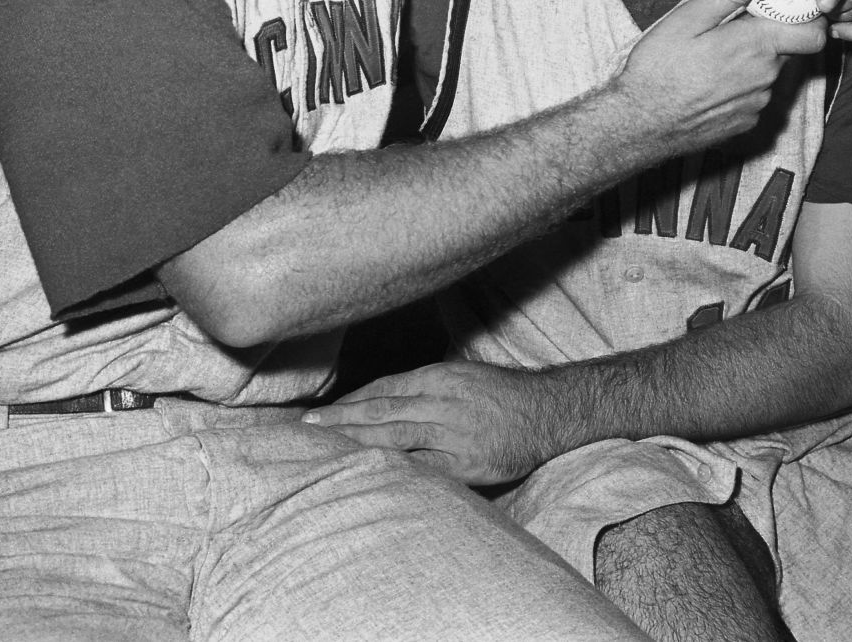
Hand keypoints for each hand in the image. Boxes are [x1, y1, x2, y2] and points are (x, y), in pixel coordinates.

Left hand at [302, 359, 555, 486]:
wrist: (548, 411)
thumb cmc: (504, 394)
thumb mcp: (464, 376)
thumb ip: (428, 387)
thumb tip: (389, 400)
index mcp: (440, 376)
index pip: (384, 388)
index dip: (350, 400)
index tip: (321, 411)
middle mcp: (441, 399)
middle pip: (380, 411)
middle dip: (340, 419)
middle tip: (304, 426)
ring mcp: (452, 432)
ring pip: (393, 436)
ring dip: (354, 441)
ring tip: (322, 448)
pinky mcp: (464, 462)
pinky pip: (420, 467)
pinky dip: (391, 469)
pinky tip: (367, 475)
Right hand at [614, 0, 826, 151]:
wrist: (640, 125)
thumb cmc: (659, 69)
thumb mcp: (689, 19)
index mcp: (756, 46)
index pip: (813, 33)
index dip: (806, 18)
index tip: (784, 6)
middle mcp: (766, 78)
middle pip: (788, 48)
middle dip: (768, 33)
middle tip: (735, 23)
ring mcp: (758, 104)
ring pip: (770, 71)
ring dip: (753, 59)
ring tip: (714, 54)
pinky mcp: (746, 123)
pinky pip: (755, 95)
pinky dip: (742, 84)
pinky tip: (711, 81)